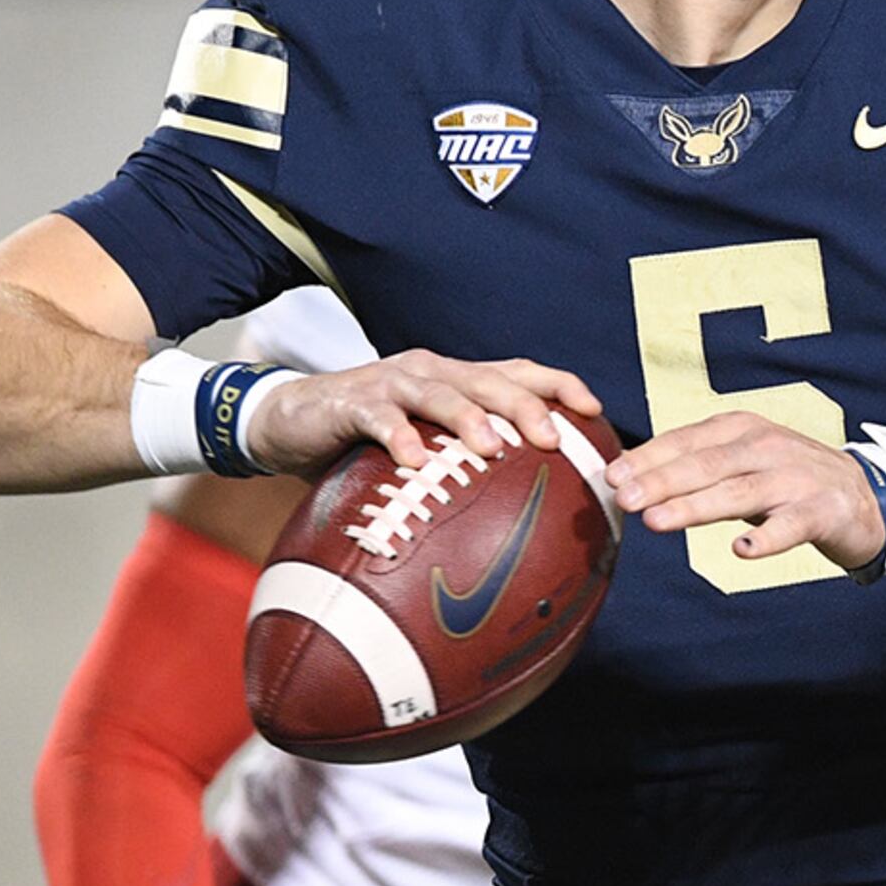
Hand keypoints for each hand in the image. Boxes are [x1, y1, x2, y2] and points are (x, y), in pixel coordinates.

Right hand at [243, 353, 599, 475]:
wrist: (290, 419)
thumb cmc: (367, 438)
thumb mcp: (424, 445)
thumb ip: (463, 464)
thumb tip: (523, 514)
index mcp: (457, 378)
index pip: (518, 371)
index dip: (558, 384)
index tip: (595, 410)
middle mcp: (432, 372)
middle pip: (489, 381)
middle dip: (525, 406)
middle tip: (553, 439)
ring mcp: (392, 383)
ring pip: (440, 392)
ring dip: (469, 418)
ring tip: (492, 448)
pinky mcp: (353, 402)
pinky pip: (381, 417)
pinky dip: (399, 436)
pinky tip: (414, 461)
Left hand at [604, 411, 885, 570]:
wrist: (862, 494)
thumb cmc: (787, 478)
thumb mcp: (742, 460)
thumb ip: (695, 467)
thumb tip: (629, 481)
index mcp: (741, 429)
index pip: (686, 440)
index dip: (648, 458)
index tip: (611, 477)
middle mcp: (766, 447)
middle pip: (706, 464)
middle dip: (661, 481)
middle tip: (624, 499)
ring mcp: (795, 478)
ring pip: (738, 492)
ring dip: (695, 506)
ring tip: (658, 520)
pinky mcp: (821, 511)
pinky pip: (790, 526)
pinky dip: (766, 539)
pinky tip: (741, 551)